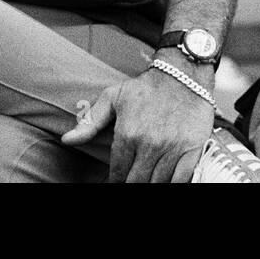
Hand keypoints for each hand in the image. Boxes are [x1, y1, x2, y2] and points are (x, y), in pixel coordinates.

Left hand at [61, 56, 214, 181]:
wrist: (184, 73)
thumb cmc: (146, 87)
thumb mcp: (113, 98)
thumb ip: (90, 122)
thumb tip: (67, 140)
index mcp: (128, 134)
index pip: (118, 173)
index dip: (115, 181)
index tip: (116, 180)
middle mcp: (150, 144)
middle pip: (137, 182)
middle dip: (131, 184)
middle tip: (131, 179)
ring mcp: (172, 148)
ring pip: (158, 184)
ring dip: (150, 184)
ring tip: (146, 179)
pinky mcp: (192, 149)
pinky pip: (181, 179)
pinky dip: (172, 185)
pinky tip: (164, 180)